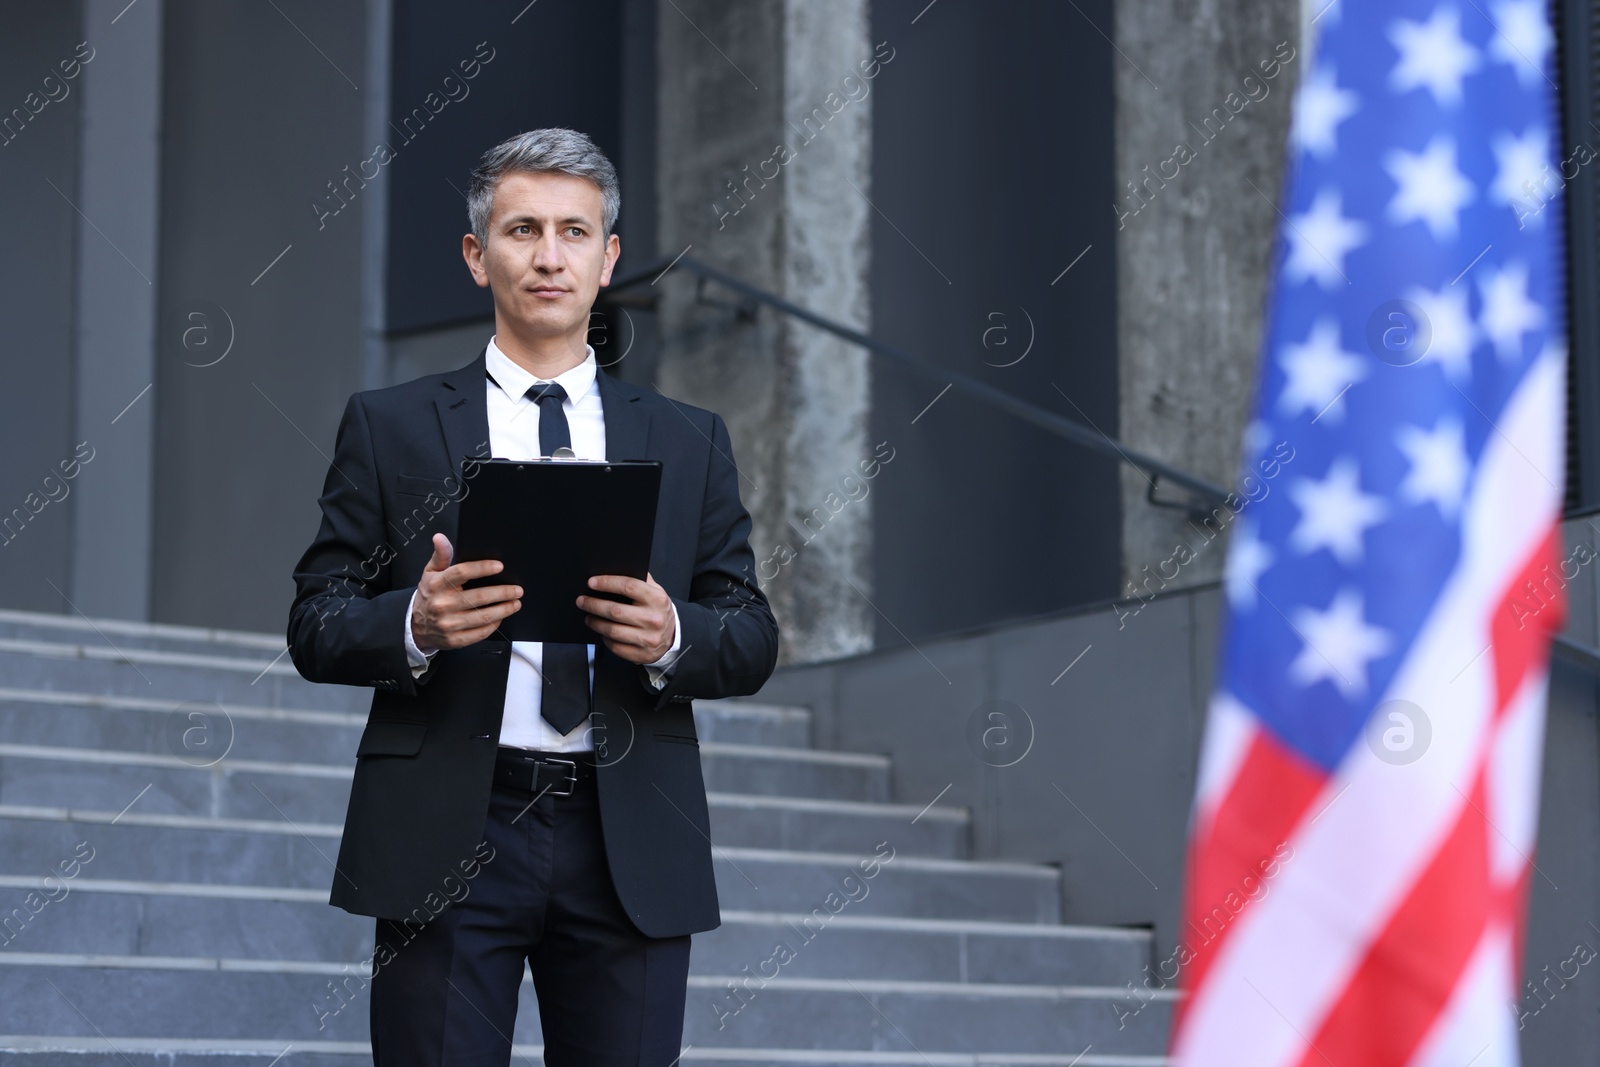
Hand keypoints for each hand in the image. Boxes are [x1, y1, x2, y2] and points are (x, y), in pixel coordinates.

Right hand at [410, 533, 521, 650]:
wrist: (415, 624)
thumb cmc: (429, 595)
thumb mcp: (430, 572)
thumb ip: (441, 555)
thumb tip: (440, 538)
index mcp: (438, 584)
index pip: (462, 572)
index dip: (482, 568)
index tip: (499, 566)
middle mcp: (443, 604)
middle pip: (479, 596)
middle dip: (503, 592)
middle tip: (517, 589)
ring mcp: (449, 624)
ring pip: (483, 616)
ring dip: (504, 609)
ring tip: (515, 603)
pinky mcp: (454, 639)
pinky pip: (479, 633)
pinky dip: (494, 625)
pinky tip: (501, 618)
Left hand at [577, 572, 674, 663]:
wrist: (672, 637)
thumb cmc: (658, 611)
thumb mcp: (656, 592)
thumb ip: (640, 579)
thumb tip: (614, 569)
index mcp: (657, 599)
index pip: (628, 586)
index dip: (607, 583)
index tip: (592, 583)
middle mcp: (654, 619)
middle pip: (615, 610)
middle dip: (594, 604)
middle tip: (582, 601)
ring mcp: (647, 638)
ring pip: (612, 630)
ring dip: (595, 622)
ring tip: (589, 617)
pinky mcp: (640, 654)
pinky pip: (615, 646)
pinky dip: (604, 638)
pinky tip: (602, 631)